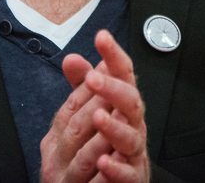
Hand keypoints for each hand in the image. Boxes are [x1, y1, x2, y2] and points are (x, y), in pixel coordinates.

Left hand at [40, 31, 148, 182]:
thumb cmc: (106, 142)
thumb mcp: (90, 111)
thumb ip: (82, 87)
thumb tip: (70, 59)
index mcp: (122, 104)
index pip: (122, 74)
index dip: (114, 55)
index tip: (102, 36)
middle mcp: (132, 124)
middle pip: (131, 101)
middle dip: (113, 88)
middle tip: (93, 77)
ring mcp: (134, 151)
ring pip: (131, 136)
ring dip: (115, 126)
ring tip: (99, 118)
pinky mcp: (132, 177)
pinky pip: (128, 173)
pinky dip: (116, 168)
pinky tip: (104, 162)